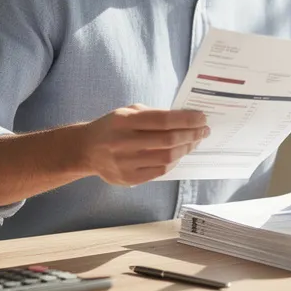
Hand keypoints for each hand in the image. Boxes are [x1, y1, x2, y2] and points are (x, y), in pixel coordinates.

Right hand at [82, 105, 209, 185]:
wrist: (86, 150)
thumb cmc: (113, 127)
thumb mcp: (128, 112)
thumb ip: (154, 115)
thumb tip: (186, 119)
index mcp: (124, 121)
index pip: (163, 120)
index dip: (187, 119)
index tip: (202, 118)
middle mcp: (123, 142)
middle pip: (168, 140)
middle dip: (192, 134)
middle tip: (204, 130)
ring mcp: (125, 163)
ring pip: (167, 157)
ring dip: (186, 148)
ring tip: (195, 141)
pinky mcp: (128, 178)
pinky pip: (160, 171)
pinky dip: (175, 161)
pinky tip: (180, 153)